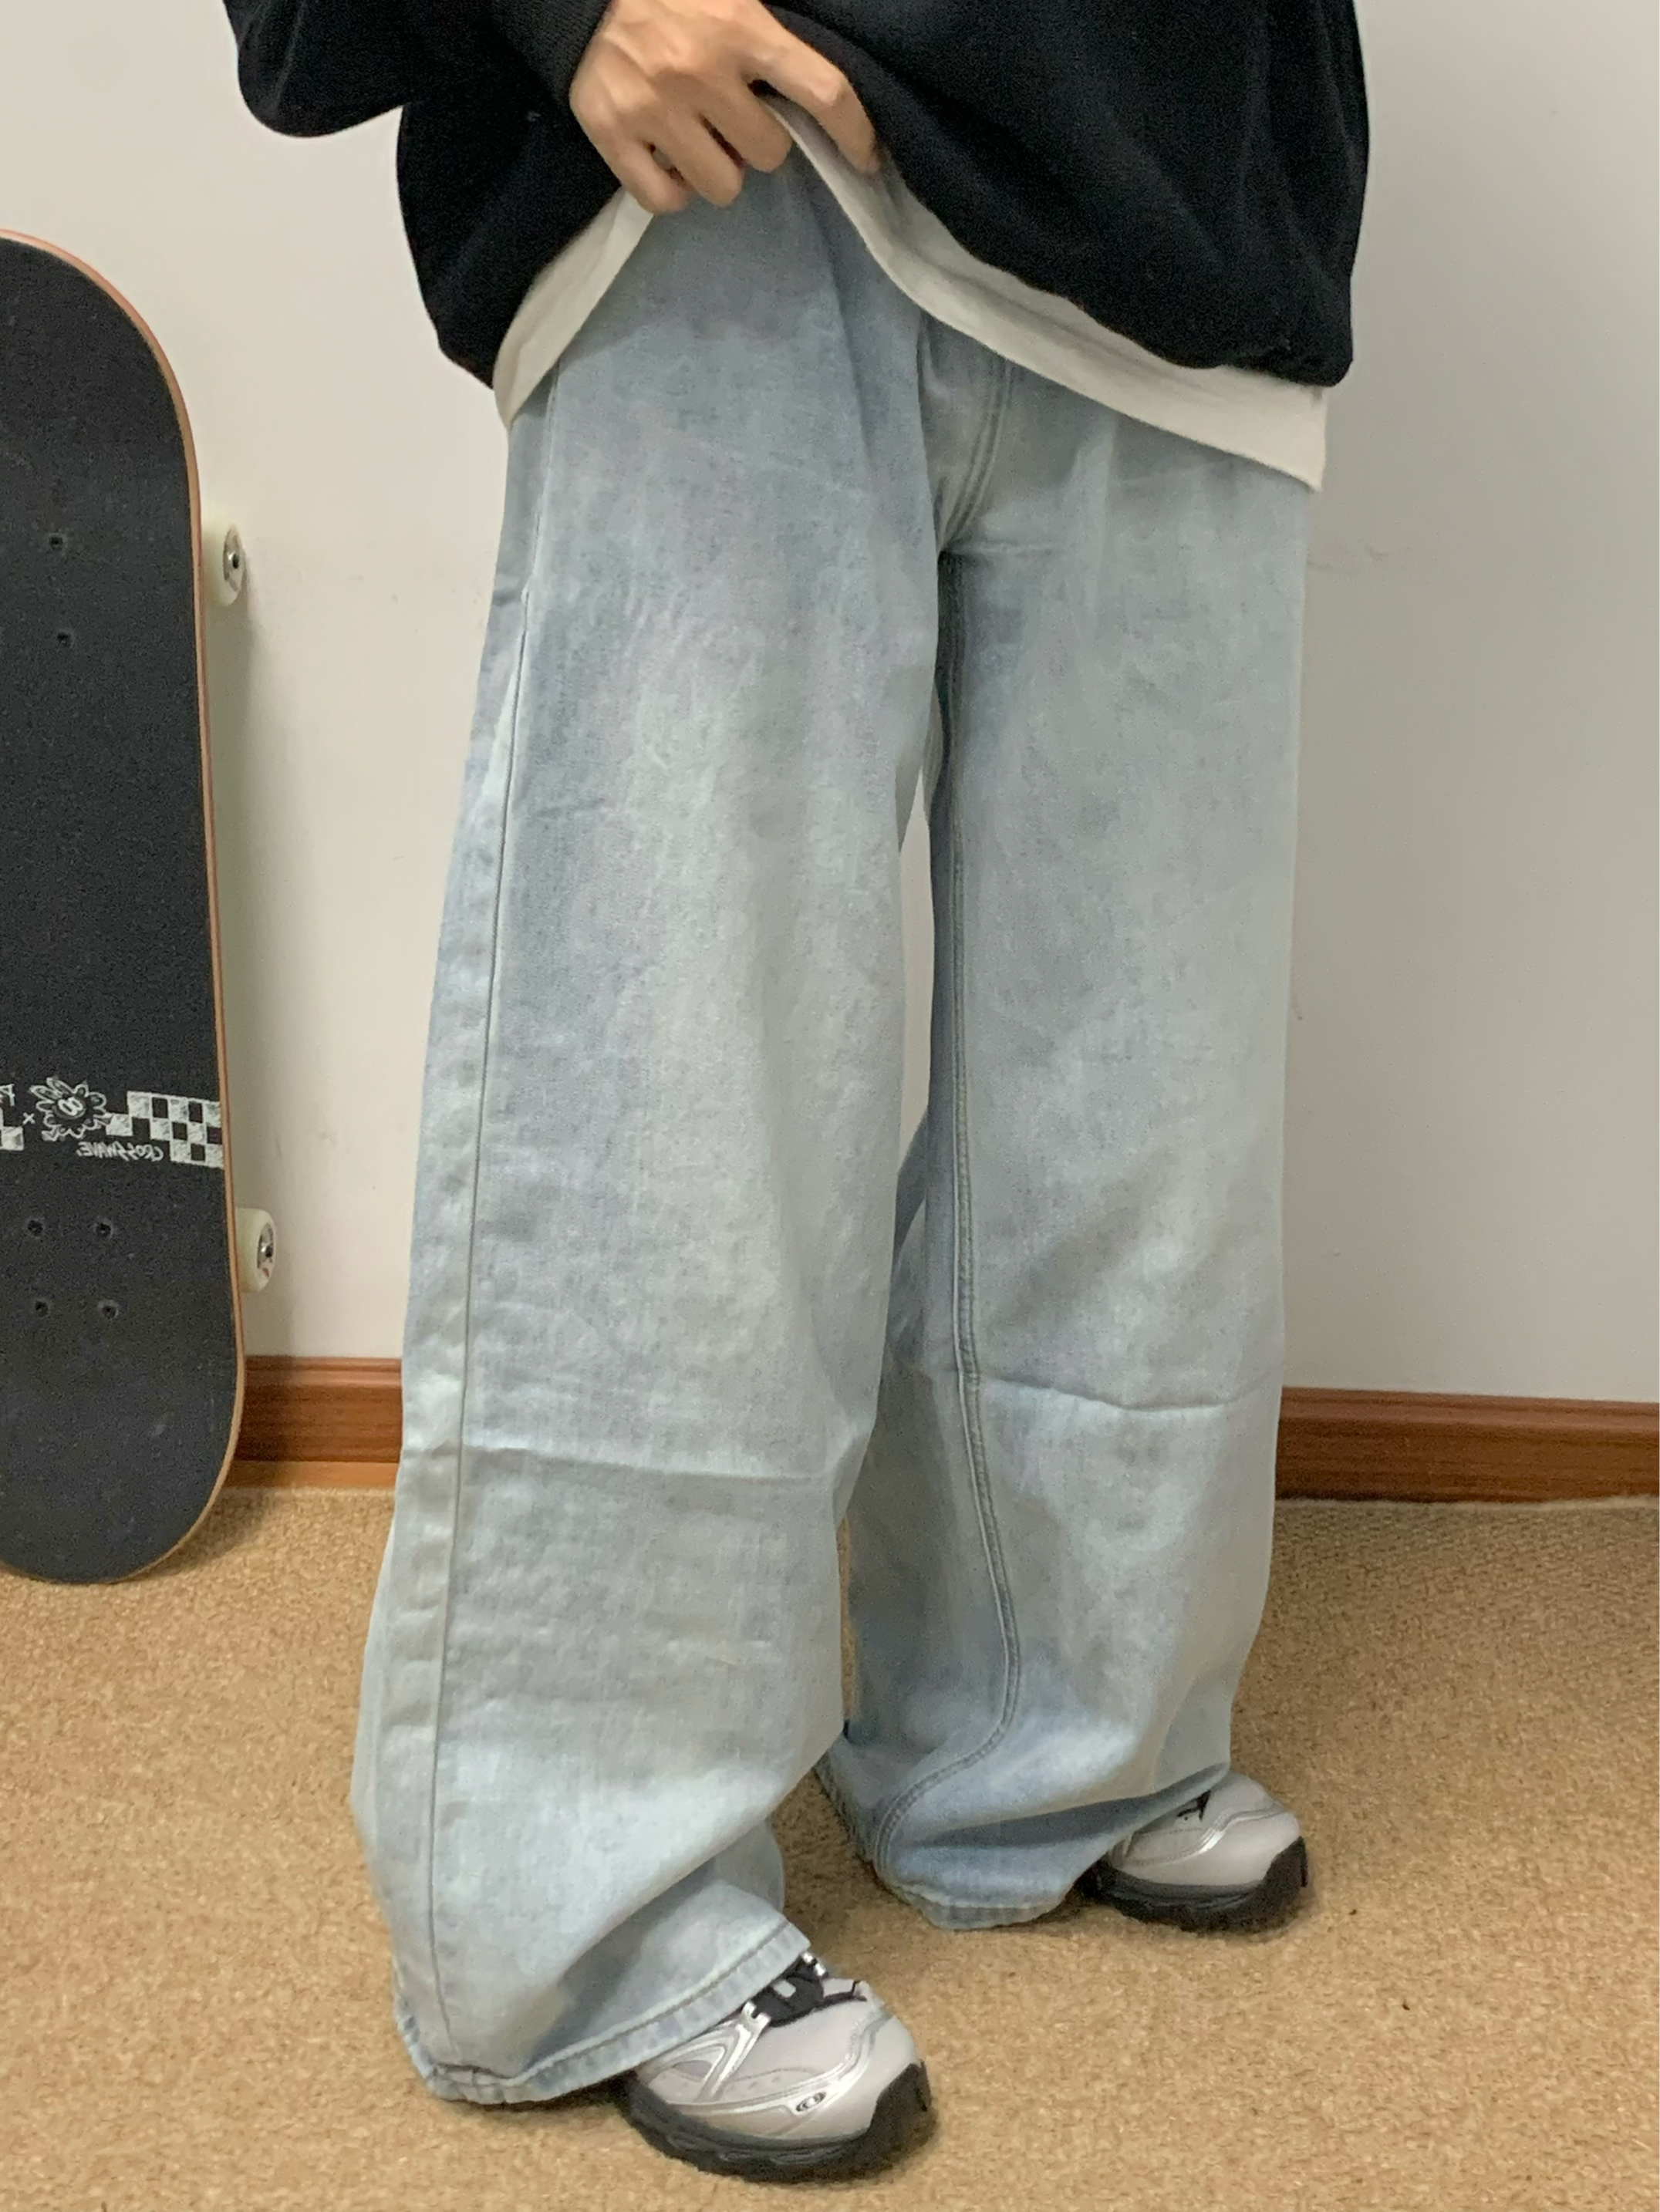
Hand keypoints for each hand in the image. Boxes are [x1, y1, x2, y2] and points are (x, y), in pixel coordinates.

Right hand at [569, 0, 881, 214]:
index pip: (822, 91)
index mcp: (740, 26)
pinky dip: (674, 190)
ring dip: (720, 169)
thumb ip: (772, 31)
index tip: (866, 156)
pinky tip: (671, 160)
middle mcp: (699, 70)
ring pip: (723, 187)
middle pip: (769, 153)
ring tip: (702, 139)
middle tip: (737, 119)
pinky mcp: (611, 133)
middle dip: (760, 142)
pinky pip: (664, 200)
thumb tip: (815, 89)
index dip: (854, 132)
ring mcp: (652, 107)